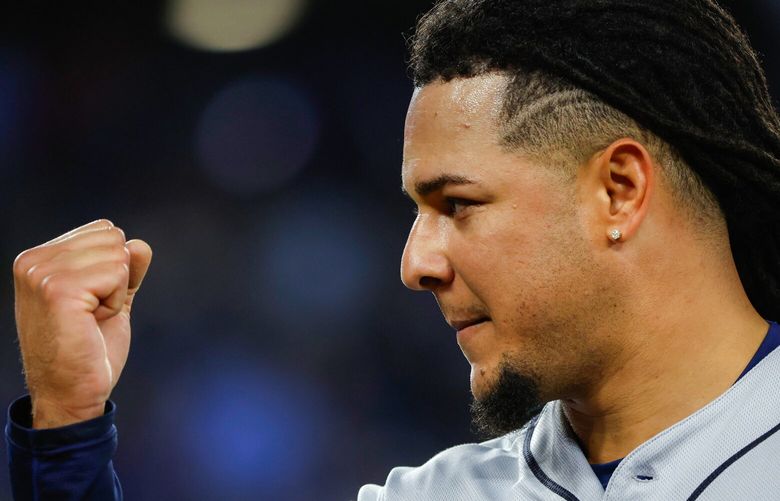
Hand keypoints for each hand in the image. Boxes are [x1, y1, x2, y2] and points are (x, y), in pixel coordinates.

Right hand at [12, 219, 151, 428]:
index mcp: (39, 259)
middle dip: (117, 278)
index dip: (114, 269)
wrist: (71, 394)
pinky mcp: (58, 289)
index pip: (104, 230)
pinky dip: (116, 301)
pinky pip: (118, 273)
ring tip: (90, 320)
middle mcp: (33, 261)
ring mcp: (42, 273)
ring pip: (118, 254)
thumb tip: (140, 244)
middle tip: (92, 314)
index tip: (91, 302)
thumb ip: (125, 269)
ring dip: (116, 291)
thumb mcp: (111, 299)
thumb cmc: (89, 350)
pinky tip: (92, 323)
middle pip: (113, 238)